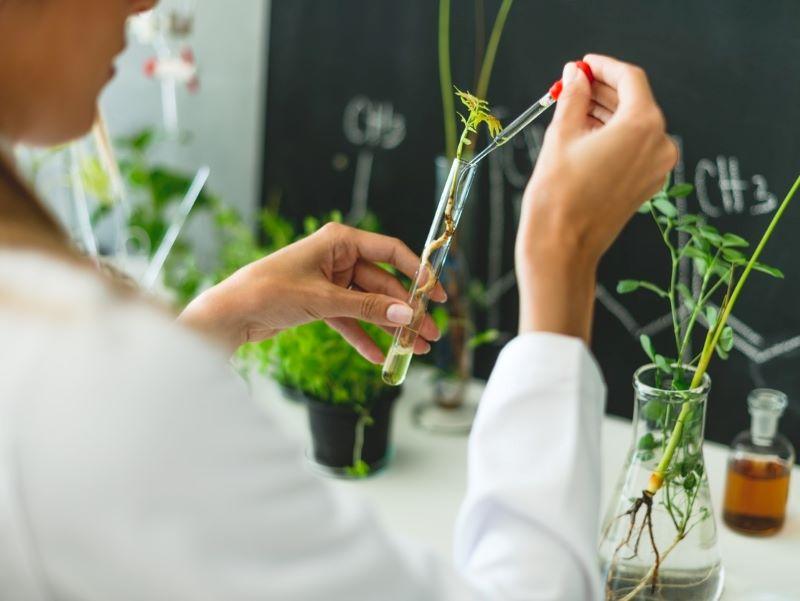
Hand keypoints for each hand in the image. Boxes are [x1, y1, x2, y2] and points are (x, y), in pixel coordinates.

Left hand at [179, 222, 444, 362]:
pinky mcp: (320, 304)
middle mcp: (337, 259)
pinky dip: (363, 337)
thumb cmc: (269, 291)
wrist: (230, 313)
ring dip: (390, 327)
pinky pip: (350, 321)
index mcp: (340, 241)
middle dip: (406, 311)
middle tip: (429, 334)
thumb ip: (368, 308)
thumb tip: (408, 315)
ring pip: (369, 306)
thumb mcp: (324, 300)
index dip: (417, 272)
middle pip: (383, 285)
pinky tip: (379, 357)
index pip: (391, 252)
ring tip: (414, 348)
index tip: (436, 294)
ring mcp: (329, 283)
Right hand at [516, 54, 677, 340]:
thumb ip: (573, 98)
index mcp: (642, 126)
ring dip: (605, 114)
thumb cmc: (558, 195)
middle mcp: (659, 144)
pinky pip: (633, 149)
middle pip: (634, 102)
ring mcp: (656, 168)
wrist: (561, 247)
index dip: (603, 68)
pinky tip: (584, 135)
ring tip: (571, 110)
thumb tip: (575, 76)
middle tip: (572, 86)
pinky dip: (612, 137)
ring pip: (633, 126)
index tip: (582, 66)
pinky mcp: (646, 185)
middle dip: (603, 91)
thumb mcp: (561, 135)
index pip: (629, 79)